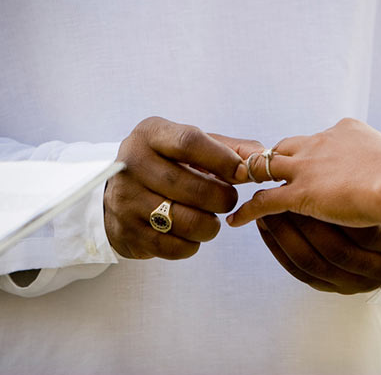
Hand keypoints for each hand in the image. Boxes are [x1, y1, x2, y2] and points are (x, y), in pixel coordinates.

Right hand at [104, 117, 243, 258]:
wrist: (116, 192)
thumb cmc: (167, 164)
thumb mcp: (188, 147)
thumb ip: (228, 149)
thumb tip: (264, 157)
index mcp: (150, 134)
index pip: (189, 142)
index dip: (222, 159)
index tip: (242, 172)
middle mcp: (131, 164)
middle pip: (192, 186)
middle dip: (222, 198)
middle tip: (229, 200)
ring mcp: (126, 200)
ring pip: (186, 221)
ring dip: (210, 225)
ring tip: (211, 219)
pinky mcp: (127, 232)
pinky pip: (175, 246)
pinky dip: (193, 244)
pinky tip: (191, 234)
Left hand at [212, 130, 380, 293]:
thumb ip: (376, 161)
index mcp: (344, 130)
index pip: (313, 139)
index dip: (303, 152)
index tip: (299, 161)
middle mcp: (320, 142)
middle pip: (284, 147)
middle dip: (271, 158)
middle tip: (255, 167)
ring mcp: (307, 166)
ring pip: (266, 166)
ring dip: (250, 175)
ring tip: (234, 183)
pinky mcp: (301, 193)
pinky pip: (264, 201)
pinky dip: (248, 210)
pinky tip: (236, 220)